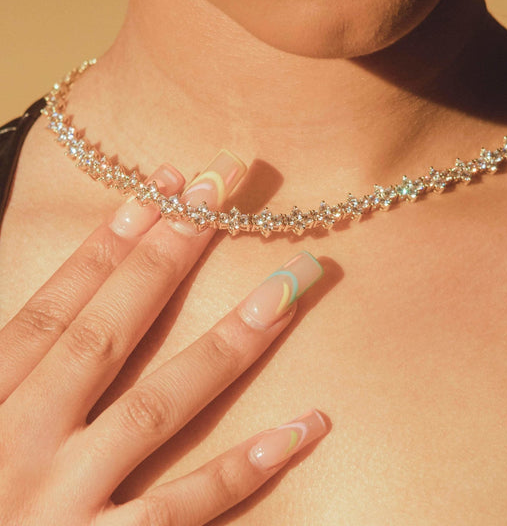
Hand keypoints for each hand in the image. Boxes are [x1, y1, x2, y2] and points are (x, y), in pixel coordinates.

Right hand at [0, 152, 326, 525]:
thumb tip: (72, 306)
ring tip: (289, 286)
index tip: (168, 186)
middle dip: (169, 255)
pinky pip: (181, 510)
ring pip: (158, 406)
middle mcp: (20, 445)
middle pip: (109, 332)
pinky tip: (304, 426)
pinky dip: (242, 469)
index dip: (111, 243)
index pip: (57, 307)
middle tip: (224, 191)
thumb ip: (20, 365)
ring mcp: (60, 505)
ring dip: (229, 342)